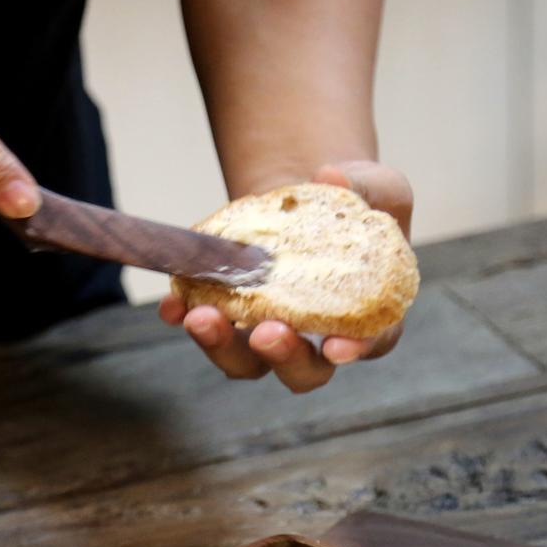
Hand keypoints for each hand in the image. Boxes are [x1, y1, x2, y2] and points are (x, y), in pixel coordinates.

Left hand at [160, 161, 412, 393]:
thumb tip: (329, 175)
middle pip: (302, 371)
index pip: (369, 342)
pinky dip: (184, 317)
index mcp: (365, 317)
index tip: (337, 347)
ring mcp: (267, 334)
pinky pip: (206, 330)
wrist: (303, 205)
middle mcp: (314, 339)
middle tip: (265, 332)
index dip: (355, 348)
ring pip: (245, 362)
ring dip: (221, 345)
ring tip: (200, 316)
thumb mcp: (375, 187)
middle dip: (281, 356)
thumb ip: (361, 186)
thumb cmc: (352, 206)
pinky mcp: (228, 319)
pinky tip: (172, 303)